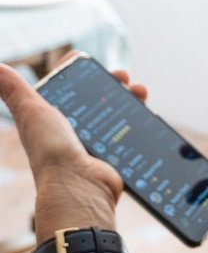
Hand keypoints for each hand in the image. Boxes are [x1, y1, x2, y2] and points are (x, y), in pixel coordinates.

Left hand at [0, 55, 146, 243]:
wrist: (80, 187)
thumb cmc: (52, 151)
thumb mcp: (32, 112)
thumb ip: (15, 90)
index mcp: (56, 115)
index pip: (73, 86)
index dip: (86, 72)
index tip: (97, 65)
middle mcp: (77, 128)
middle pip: (101, 97)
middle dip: (115, 83)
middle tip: (126, 78)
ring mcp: (99, 140)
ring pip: (119, 112)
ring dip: (132, 98)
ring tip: (141, 93)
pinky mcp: (117, 152)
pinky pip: (132, 131)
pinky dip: (141, 120)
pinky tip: (147, 112)